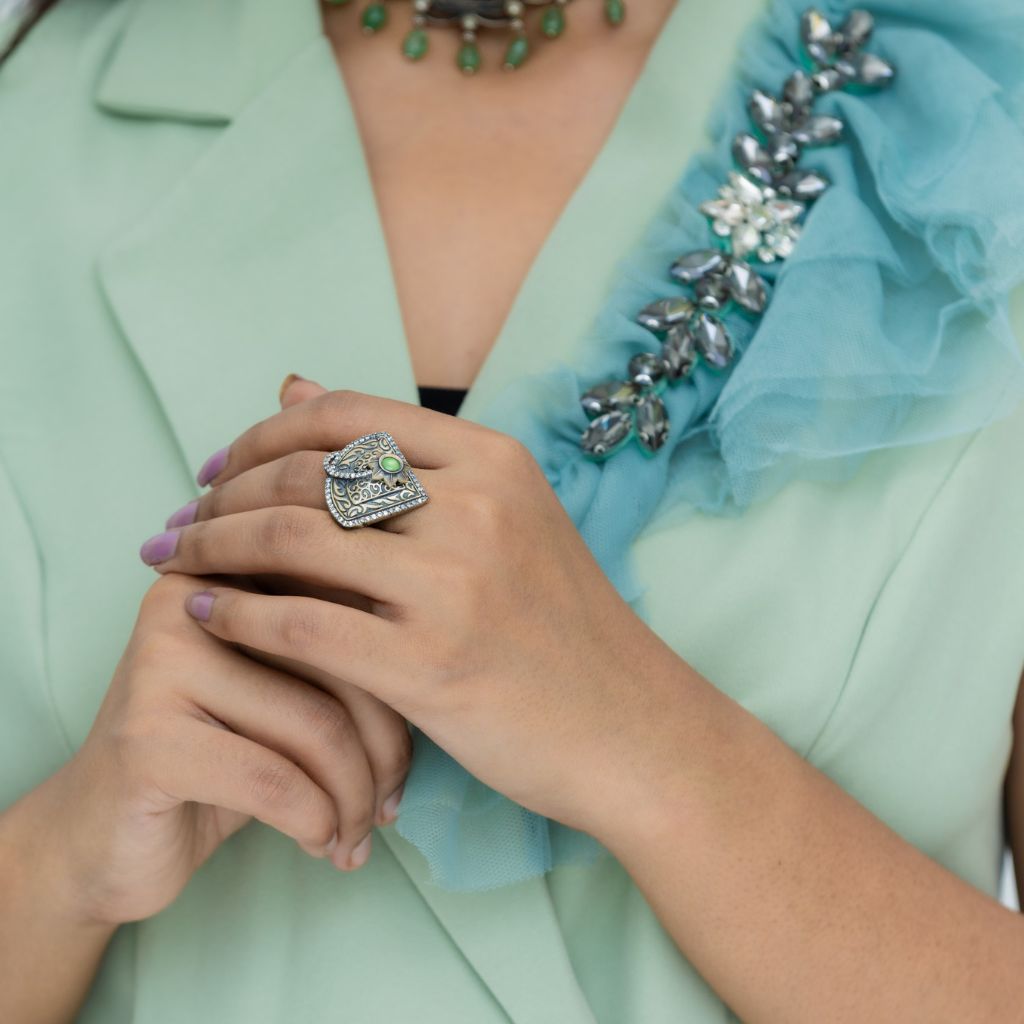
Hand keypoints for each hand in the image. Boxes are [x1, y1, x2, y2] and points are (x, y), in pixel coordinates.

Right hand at [43, 572, 410, 926]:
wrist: (104, 837)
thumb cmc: (223, 757)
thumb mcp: (288, 691)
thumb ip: (346, 652)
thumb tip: (445, 666)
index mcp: (236, 565)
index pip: (354, 596)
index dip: (402, 675)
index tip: (421, 738)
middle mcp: (193, 598)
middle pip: (344, 656)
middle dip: (389, 744)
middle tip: (395, 801)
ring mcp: (161, 663)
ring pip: (317, 725)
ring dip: (355, 797)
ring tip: (359, 834)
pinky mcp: (146, 738)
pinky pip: (274, 779)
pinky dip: (317, 822)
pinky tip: (323, 846)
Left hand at [140, 386, 689, 840]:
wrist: (627, 726)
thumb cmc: (559, 626)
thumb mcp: (504, 519)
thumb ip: (401, 458)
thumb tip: (291, 386)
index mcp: (493, 461)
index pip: (344, 417)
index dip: (262, 434)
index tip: (217, 468)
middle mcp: (475, 507)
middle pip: (307, 472)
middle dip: (221, 491)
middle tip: (181, 519)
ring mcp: (455, 585)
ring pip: (290, 539)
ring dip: (213, 546)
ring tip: (177, 560)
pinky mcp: (430, 665)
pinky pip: (299, 624)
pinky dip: (235, 615)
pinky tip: (206, 616)